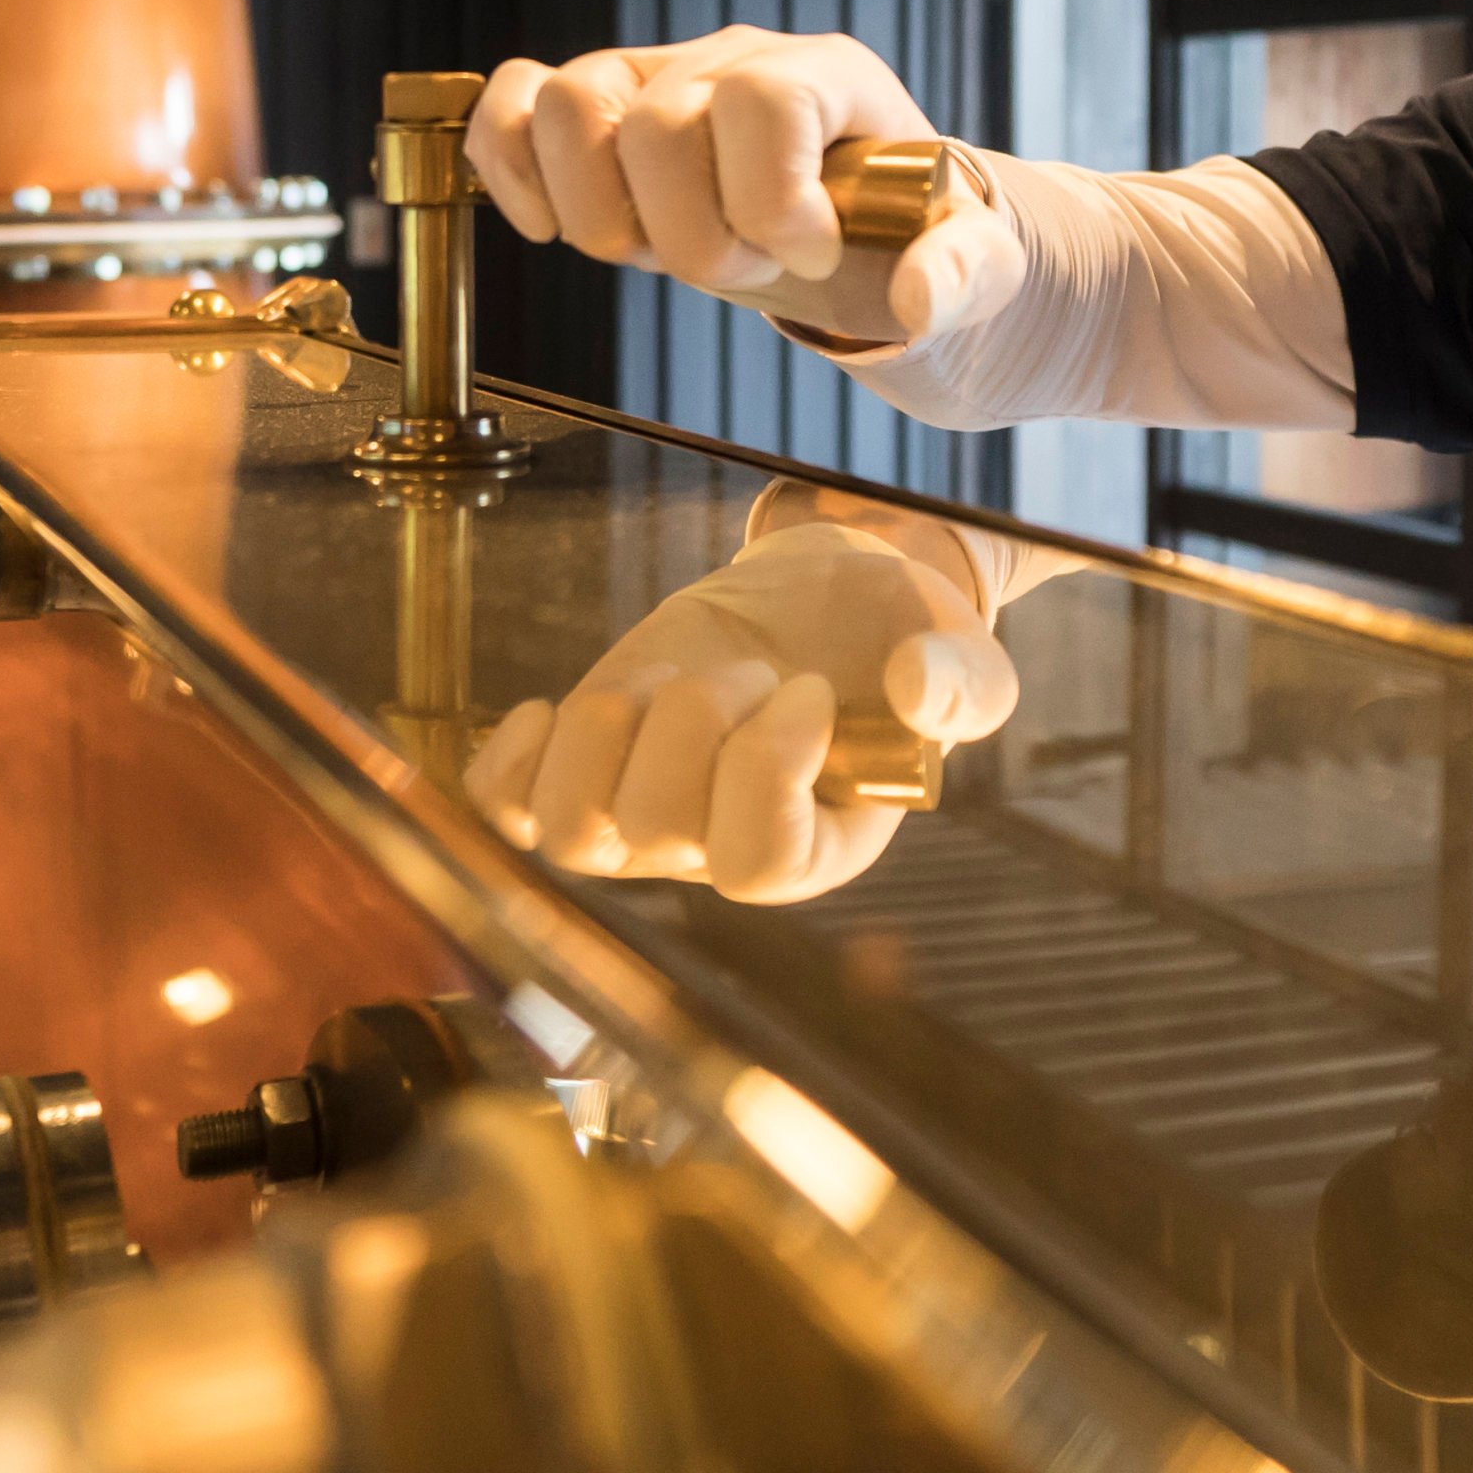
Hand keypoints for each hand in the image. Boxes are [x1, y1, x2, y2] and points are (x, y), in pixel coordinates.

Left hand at [463, 515, 1018, 903]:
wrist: (821, 605)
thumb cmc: (893, 638)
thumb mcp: (957, 649)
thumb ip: (962, 681)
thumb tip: (918, 688)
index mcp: (818, 850)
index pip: (757, 867)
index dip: (764, 770)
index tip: (806, 689)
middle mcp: (719, 858)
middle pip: (658, 830)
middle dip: (698, 715)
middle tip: (754, 668)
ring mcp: (641, 824)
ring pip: (574, 828)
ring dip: (613, 724)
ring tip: (674, 675)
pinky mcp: (584, 776)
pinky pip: (510, 810)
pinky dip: (511, 760)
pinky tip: (552, 707)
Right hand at [467, 29, 1017, 342]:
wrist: (862, 231)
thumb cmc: (910, 239)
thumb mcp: (972, 263)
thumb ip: (966, 275)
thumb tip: (920, 297)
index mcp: (827, 76)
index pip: (763, 99)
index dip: (770, 196)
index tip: (806, 255)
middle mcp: (731, 61)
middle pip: (656, 122)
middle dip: (689, 234)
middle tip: (737, 272)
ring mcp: (653, 79)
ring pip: (567, 102)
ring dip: (598, 211)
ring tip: (652, 251)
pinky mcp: (597, 116)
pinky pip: (513, 105)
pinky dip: (509, 168)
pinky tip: (551, 225)